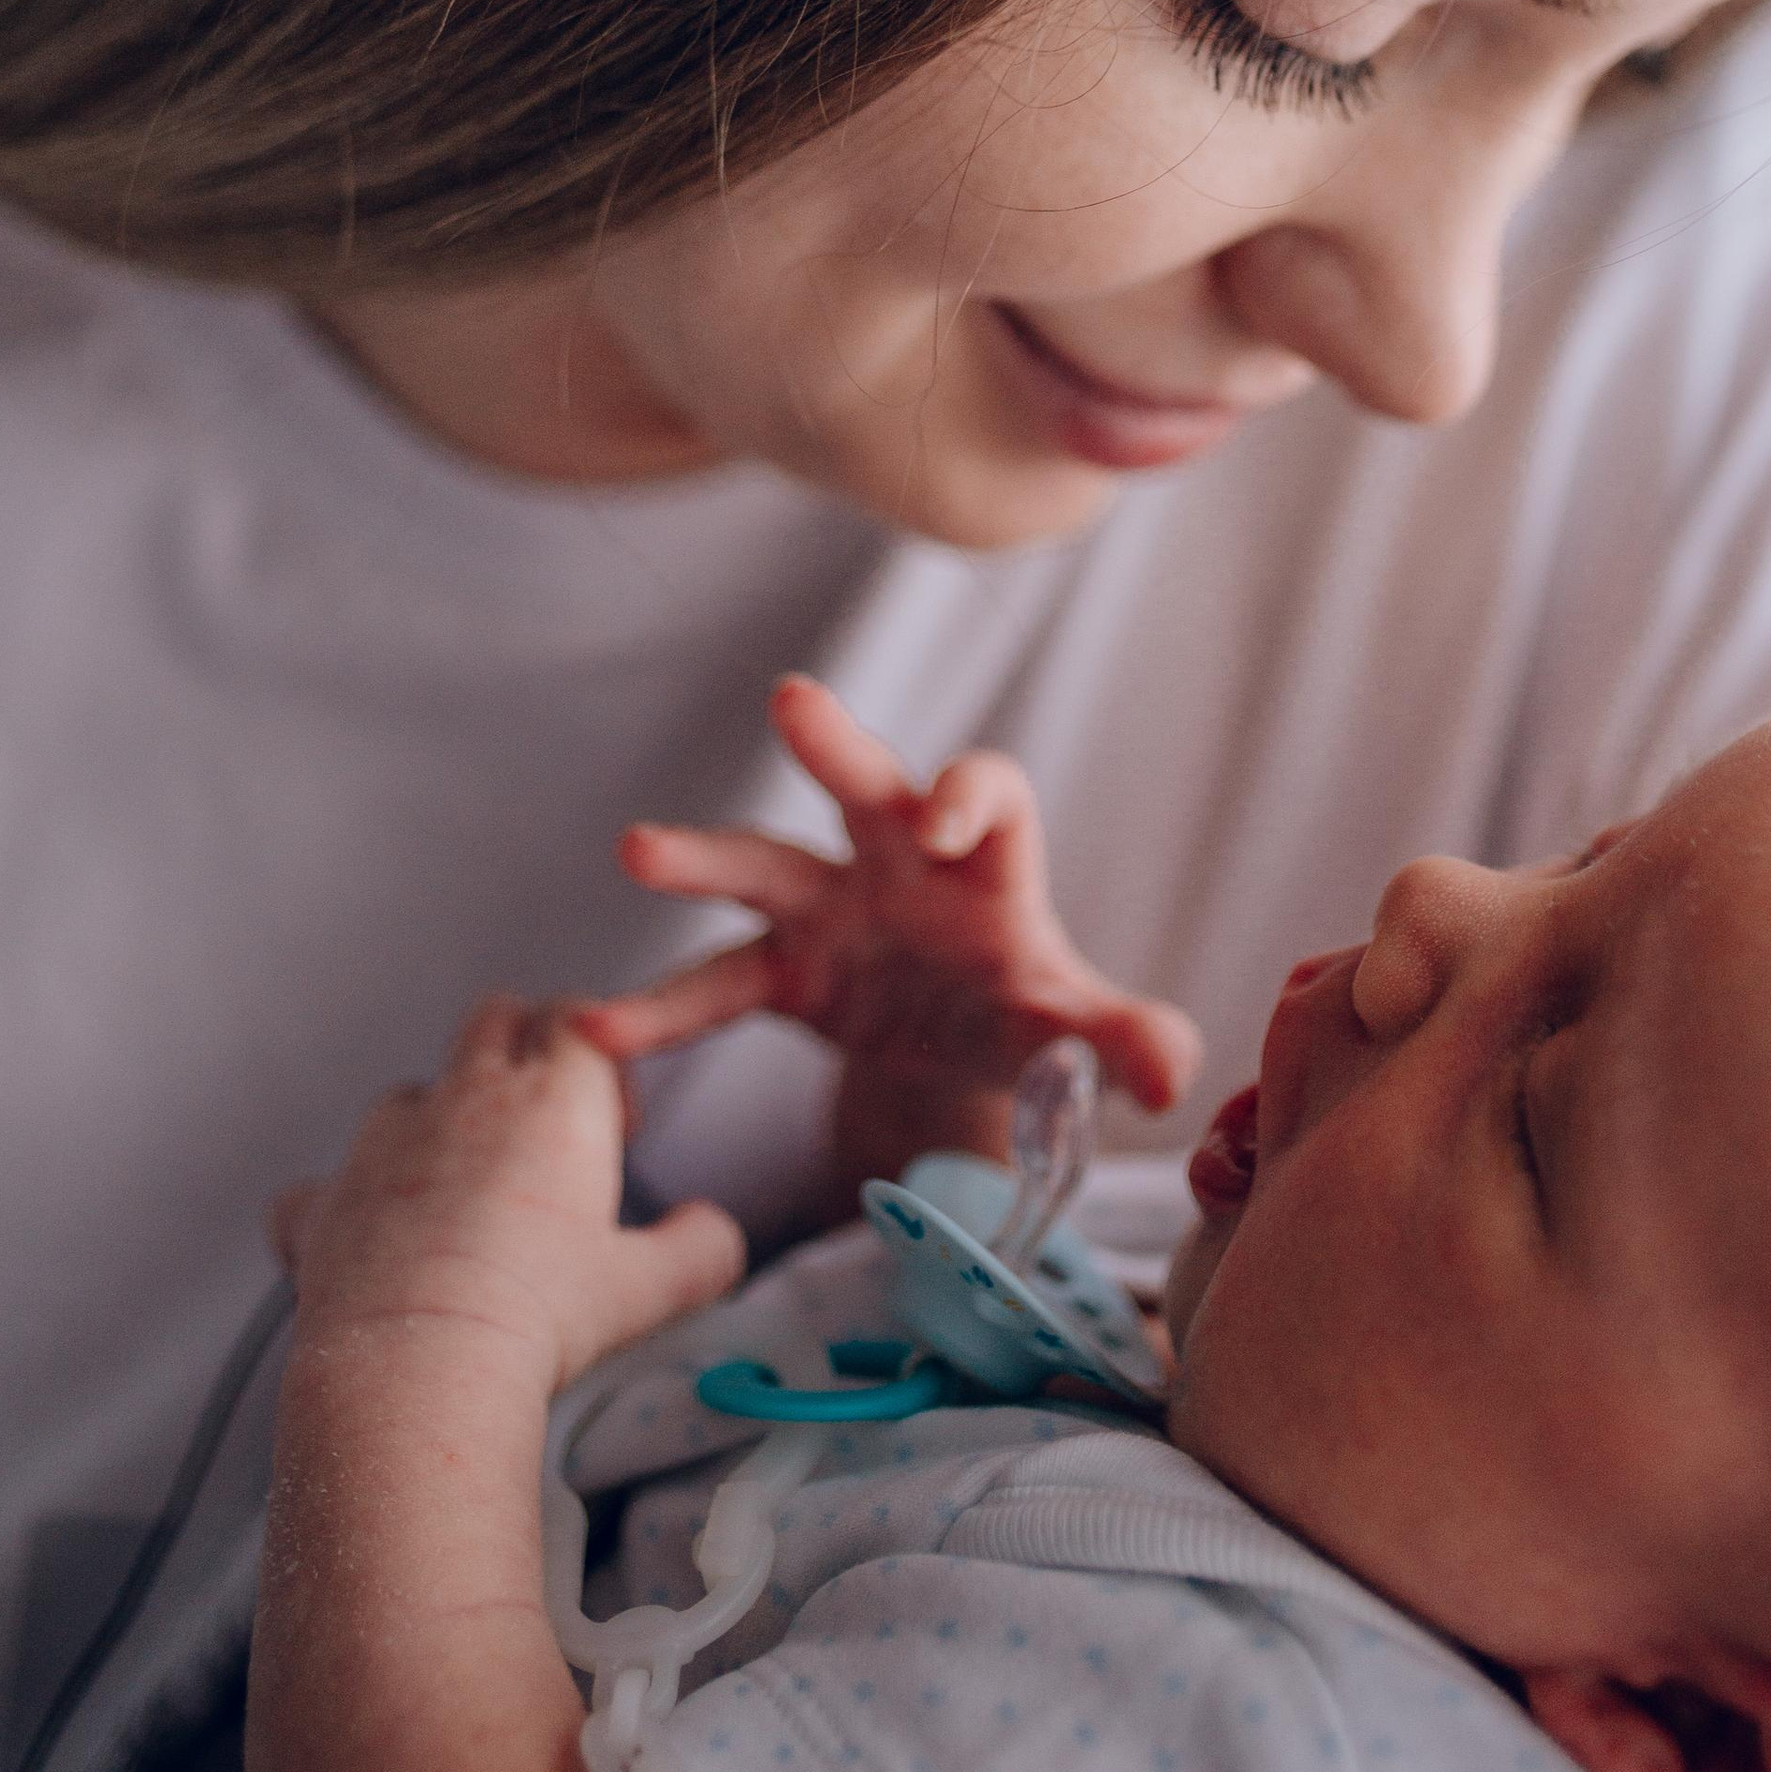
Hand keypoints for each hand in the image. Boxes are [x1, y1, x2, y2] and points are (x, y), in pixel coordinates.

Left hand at [270, 998, 743, 1395]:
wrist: (417, 1370)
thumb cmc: (538, 1319)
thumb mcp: (651, 1288)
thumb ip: (702, 1248)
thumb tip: (716, 1232)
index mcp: (551, 1100)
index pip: (579, 1016)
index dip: (602, 1055)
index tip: (614, 1124)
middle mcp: (463, 1099)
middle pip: (494, 1017)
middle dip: (523, 1048)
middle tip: (544, 1136)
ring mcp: (381, 1147)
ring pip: (410, 1094)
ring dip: (436, 1128)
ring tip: (462, 1208)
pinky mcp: (322, 1204)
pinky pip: (321, 1188)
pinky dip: (343, 1210)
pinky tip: (366, 1253)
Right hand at [572, 674, 1200, 1119]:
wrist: (962, 1046)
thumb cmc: (1029, 1011)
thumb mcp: (1075, 1032)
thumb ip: (1121, 1039)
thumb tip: (1173, 1072)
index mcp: (989, 864)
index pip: (992, 793)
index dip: (973, 796)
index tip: (947, 824)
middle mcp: (901, 860)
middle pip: (871, 782)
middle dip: (838, 743)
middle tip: (794, 699)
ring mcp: (832, 906)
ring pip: (766, 862)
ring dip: (706, 855)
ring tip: (637, 848)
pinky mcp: (783, 969)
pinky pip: (717, 981)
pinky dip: (662, 1009)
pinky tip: (597, 1029)